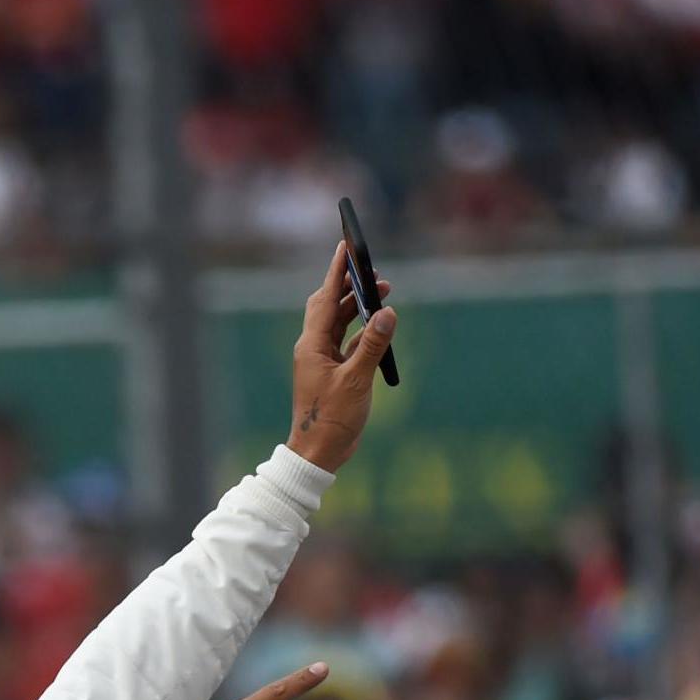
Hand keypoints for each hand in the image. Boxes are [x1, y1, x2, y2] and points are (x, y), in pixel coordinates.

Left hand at [286, 241, 396, 472]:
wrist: (318, 453)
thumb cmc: (331, 419)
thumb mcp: (357, 380)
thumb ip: (373, 345)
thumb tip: (388, 313)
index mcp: (312, 345)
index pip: (324, 299)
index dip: (336, 272)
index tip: (345, 246)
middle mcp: (314, 349)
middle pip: (329, 306)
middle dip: (349, 286)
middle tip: (371, 269)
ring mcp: (322, 361)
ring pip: (339, 324)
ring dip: (358, 307)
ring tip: (383, 292)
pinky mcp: (333, 373)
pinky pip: (347, 343)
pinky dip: (362, 331)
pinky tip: (378, 326)